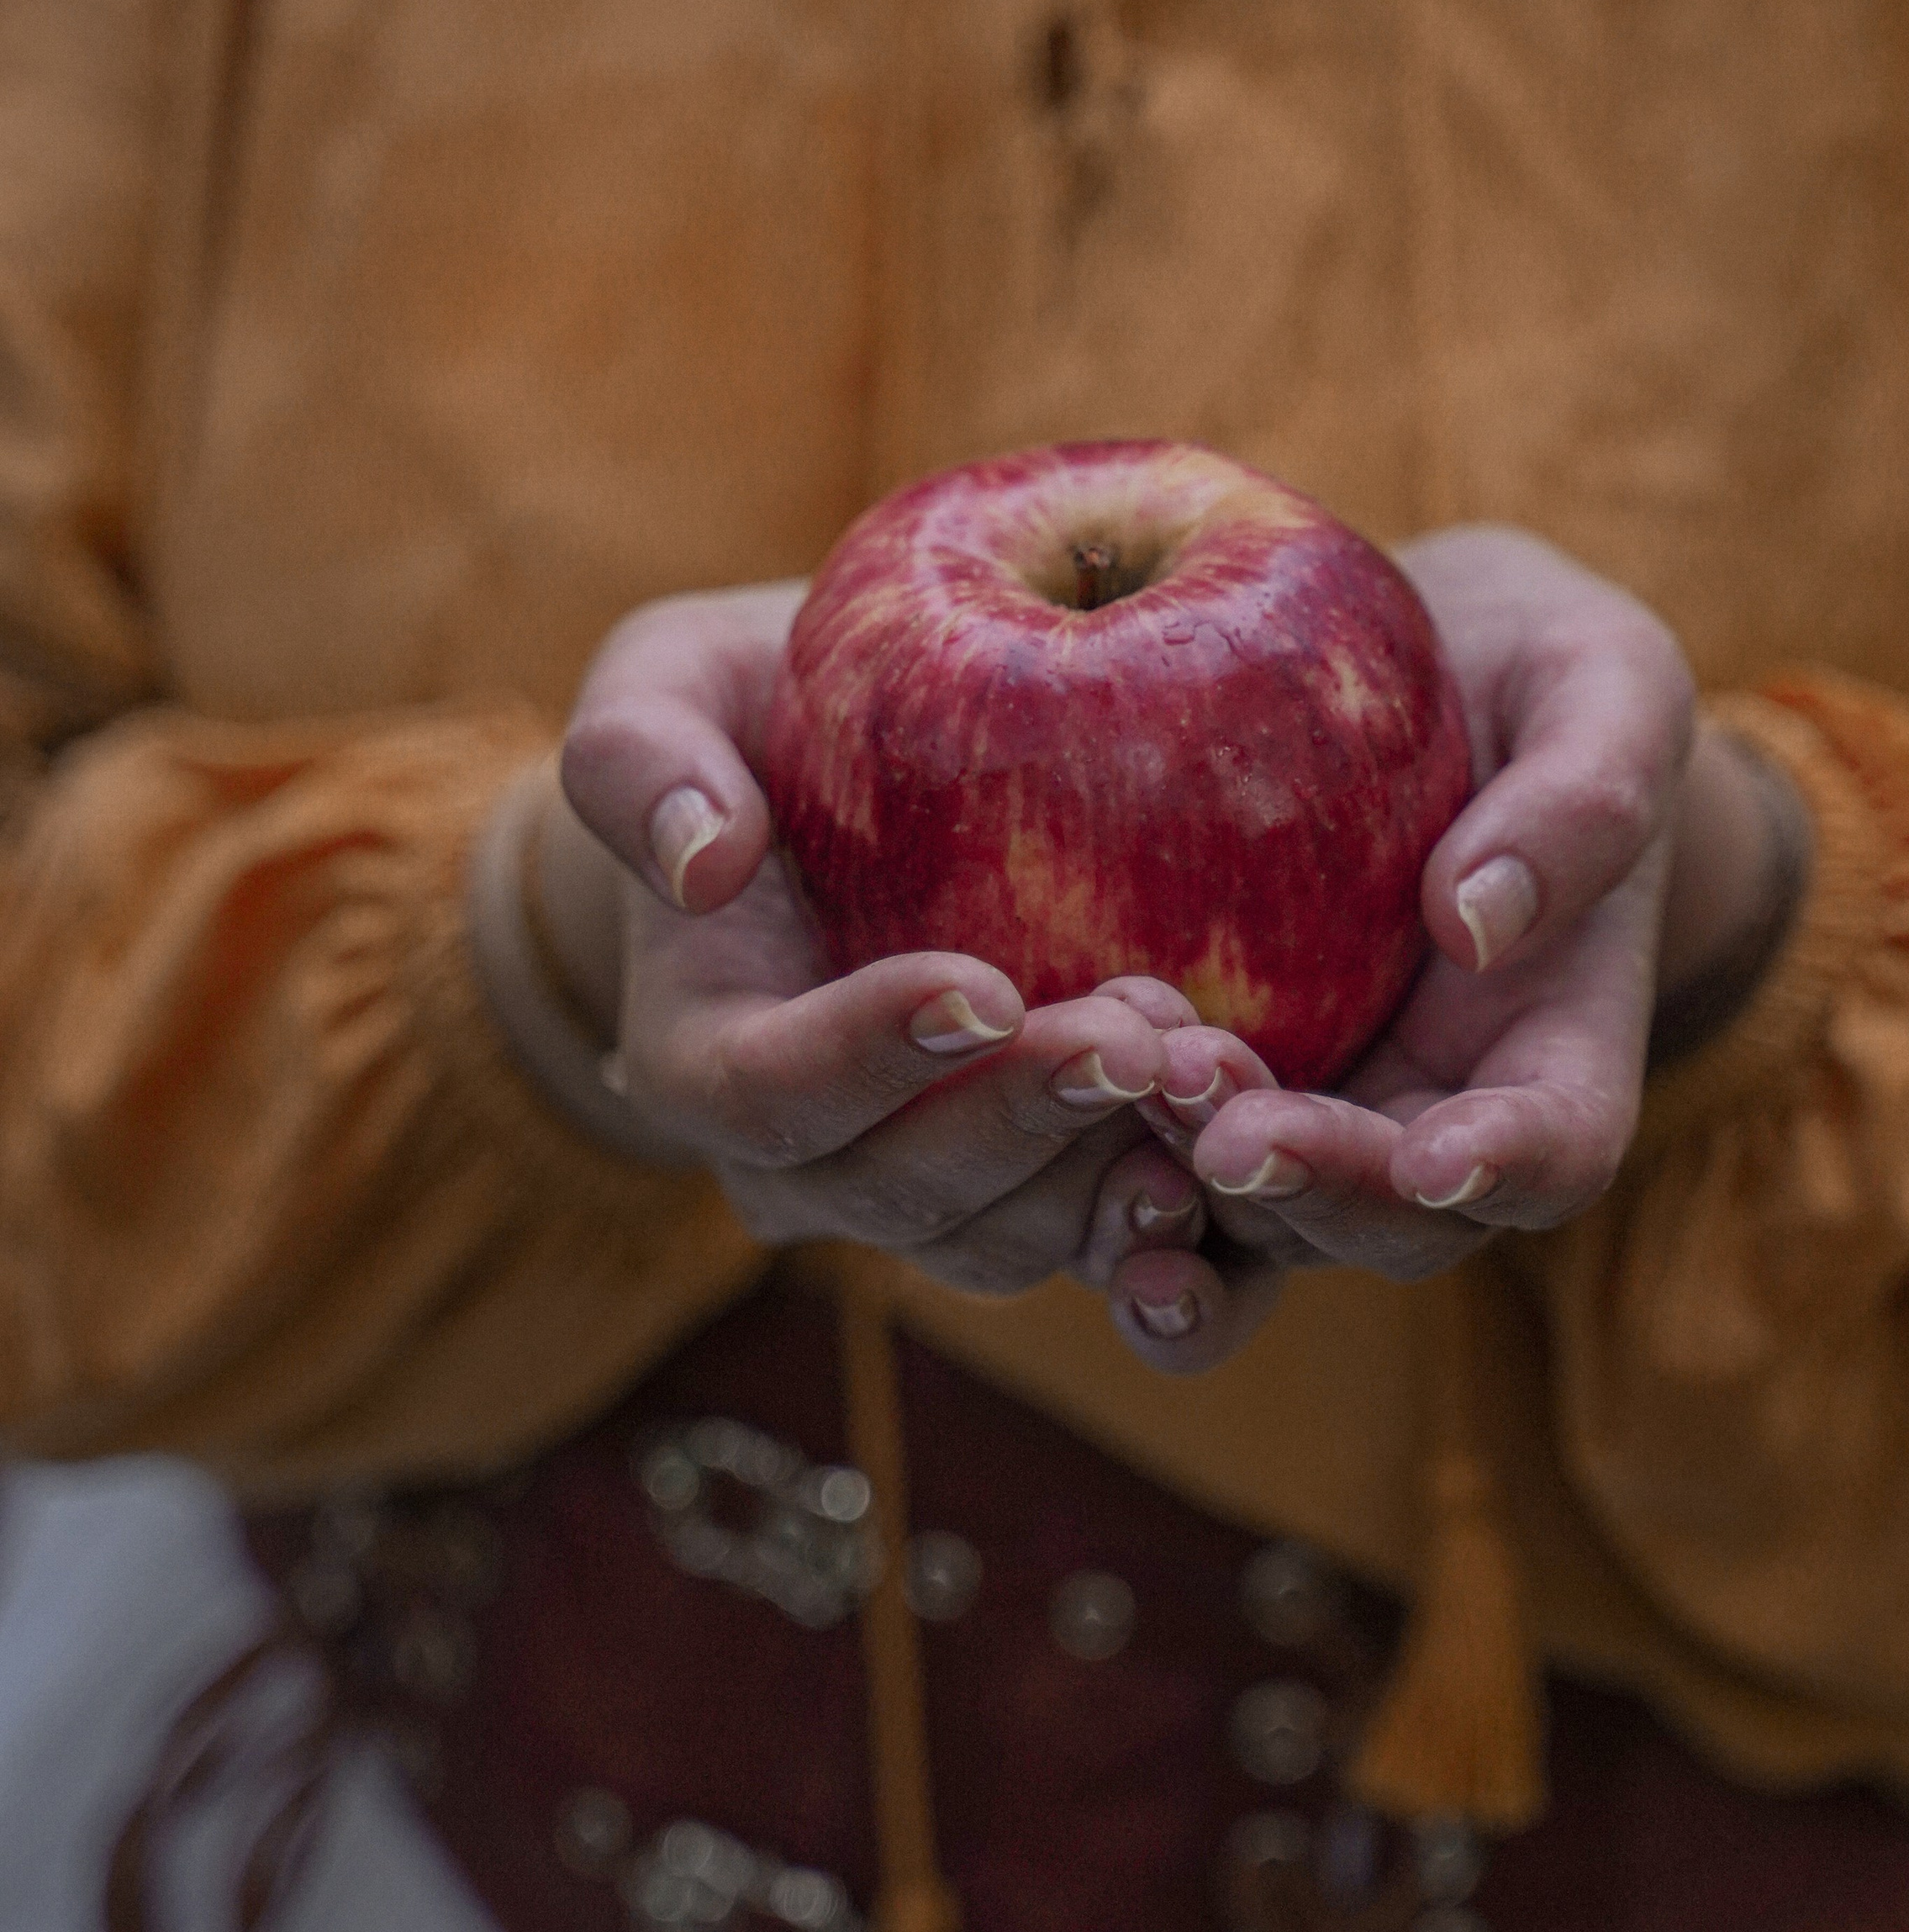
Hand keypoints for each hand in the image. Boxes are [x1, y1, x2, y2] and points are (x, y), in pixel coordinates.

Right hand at [539, 585, 1235, 1294]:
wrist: (846, 786)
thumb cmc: (749, 720)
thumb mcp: (666, 682)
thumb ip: (639, 754)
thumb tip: (699, 862)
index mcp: (707, 1057)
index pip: (768, 1093)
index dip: (867, 1057)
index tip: (978, 985)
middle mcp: (814, 1162)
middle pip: (905, 1190)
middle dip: (1022, 1119)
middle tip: (1138, 1027)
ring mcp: (930, 1194)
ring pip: (1012, 1237)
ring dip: (1110, 1170)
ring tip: (1208, 1063)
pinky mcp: (1043, 1190)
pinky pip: (1101, 1248)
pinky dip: (1174, 1225)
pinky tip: (1247, 1150)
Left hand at [1107, 529, 1806, 1370]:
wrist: (1424, 669)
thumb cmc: (1541, 673)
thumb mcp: (1606, 682)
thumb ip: (1584, 794)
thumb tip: (1479, 922)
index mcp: (1559, 1045)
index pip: (1557, 1147)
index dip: (1503, 1167)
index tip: (1437, 1157)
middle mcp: (1436, 1114)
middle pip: (1392, 1223)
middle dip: (1311, 1189)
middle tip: (1223, 1125)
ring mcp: (1313, 1114)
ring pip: (1258, 1224)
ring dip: (1192, 1194)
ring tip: (1127, 1103)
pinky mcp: (1202, 1087)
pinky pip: (1147, 1166)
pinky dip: (1095, 1173)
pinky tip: (1027, 1116)